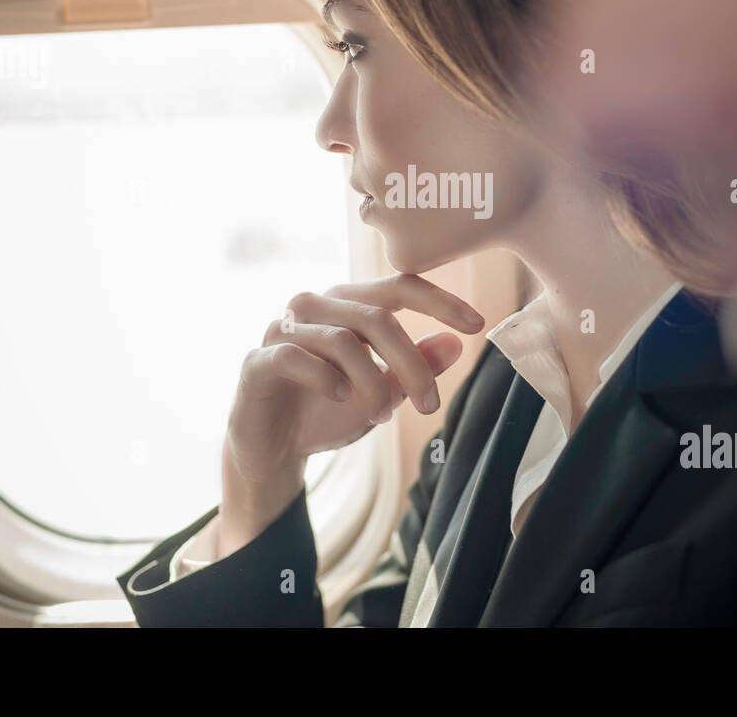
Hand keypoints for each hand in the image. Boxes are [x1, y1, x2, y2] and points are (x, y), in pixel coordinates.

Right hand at [223, 273, 484, 485]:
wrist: (272, 451)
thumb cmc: (327, 412)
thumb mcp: (382, 392)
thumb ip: (414, 367)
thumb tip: (456, 344)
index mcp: (347, 303)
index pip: (399, 286)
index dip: (439, 301)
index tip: (477, 325)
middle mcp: (314, 305)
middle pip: (377, 317)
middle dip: (411, 364)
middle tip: (429, 405)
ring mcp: (283, 329)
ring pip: (343, 338)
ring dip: (372, 383)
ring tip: (382, 416)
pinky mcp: (259, 360)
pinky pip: (298, 356)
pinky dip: (327, 378)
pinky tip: (341, 399)